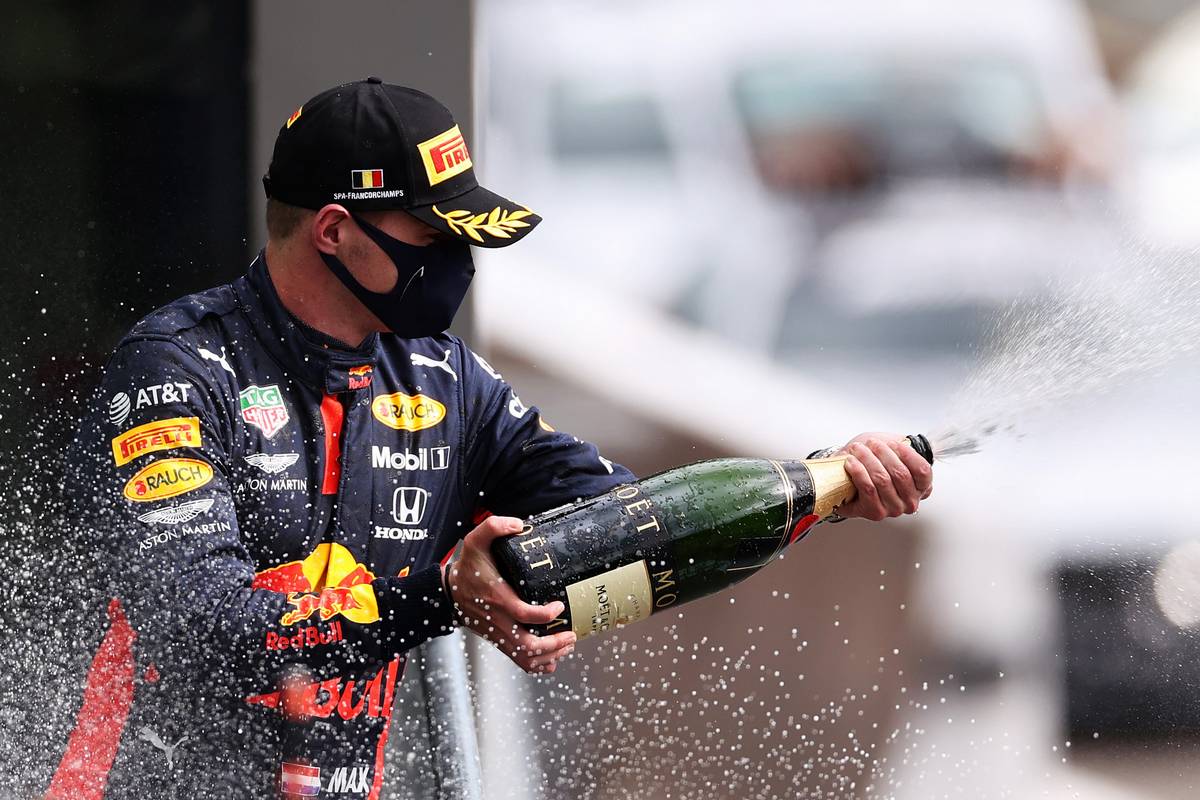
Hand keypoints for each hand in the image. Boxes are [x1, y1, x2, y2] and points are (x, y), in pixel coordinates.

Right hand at [445, 515, 575, 673]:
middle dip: (554, 644)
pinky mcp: (498, 640)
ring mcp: (498, 633)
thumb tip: (518, 524)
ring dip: (550, 655)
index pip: (524, 614)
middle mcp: (498, 620)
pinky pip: (518, 660)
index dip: (546, 614)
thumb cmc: (466, 567)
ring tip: (567, 645)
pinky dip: (536, 664)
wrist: (447, 592)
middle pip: (528, 645)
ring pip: (525, 657)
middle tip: (571, 635)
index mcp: (497, 597)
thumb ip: (494, 526)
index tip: (559, 605)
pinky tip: (552, 658)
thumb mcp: (474, 540)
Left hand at [834, 433, 932, 521]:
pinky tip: (851, 462)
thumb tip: (902, 441)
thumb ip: (900, 447)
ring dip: (867, 459)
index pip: (923, 471)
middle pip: (900, 474)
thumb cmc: (871, 466)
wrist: (848, 483)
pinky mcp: (875, 513)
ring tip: (858, 449)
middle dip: (883, 453)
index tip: (893, 443)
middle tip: (871, 443)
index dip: (908, 454)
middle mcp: (910, 501)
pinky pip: (868, 489)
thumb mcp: (890, 451)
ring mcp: (893, 509)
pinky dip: (858, 472)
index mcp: (920, 487)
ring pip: (882, 480)